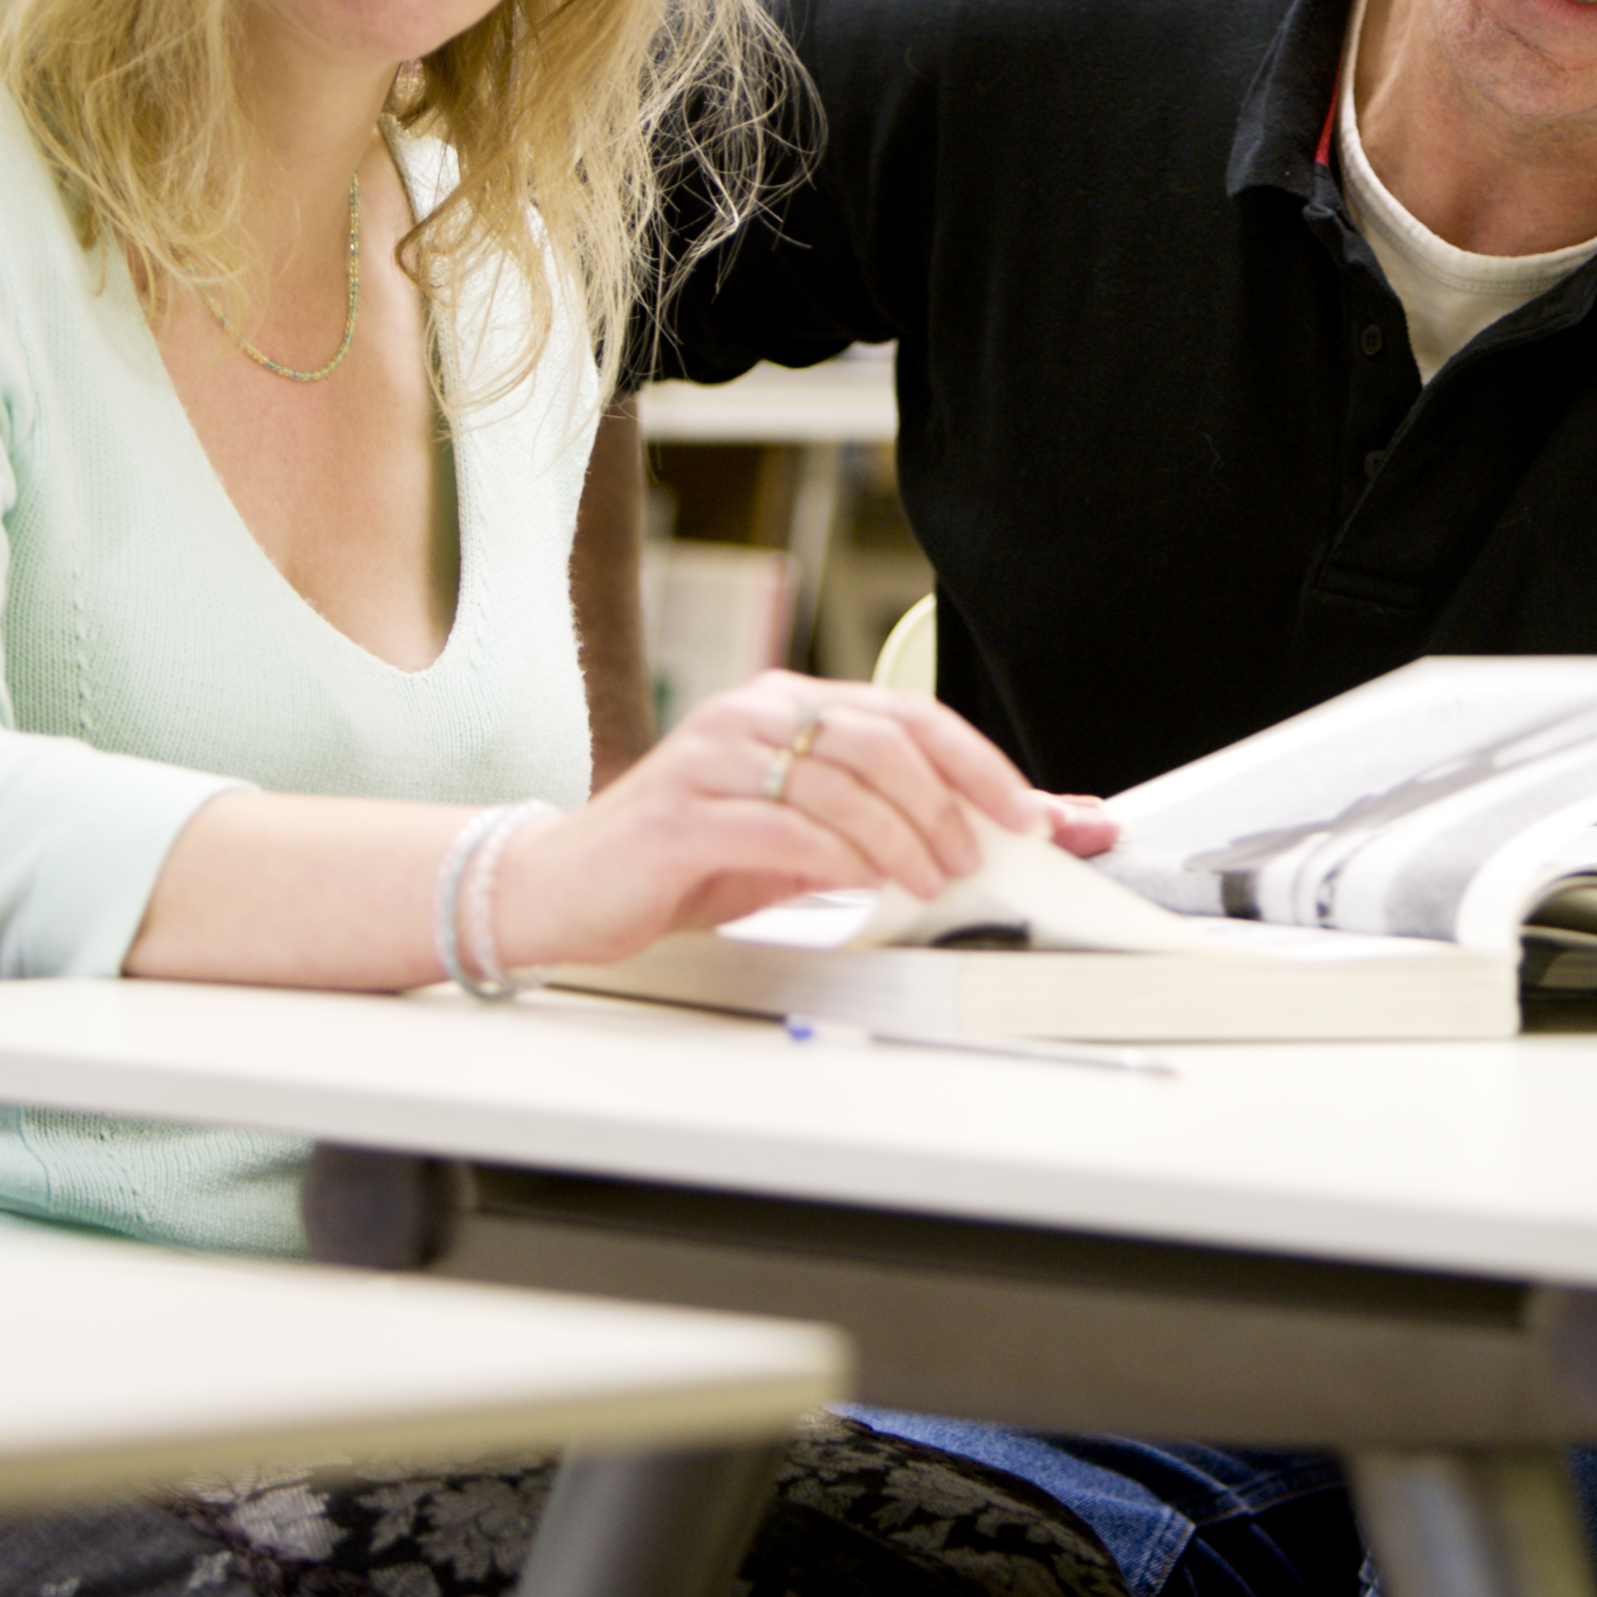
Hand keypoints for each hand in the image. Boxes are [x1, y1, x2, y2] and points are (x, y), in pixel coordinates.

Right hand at [496, 669, 1111, 969]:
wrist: (565, 890)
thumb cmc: (688, 861)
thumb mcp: (800, 841)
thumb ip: (882, 831)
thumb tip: (985, 840)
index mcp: (787, 706)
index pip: (906, 715)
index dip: (978, 763)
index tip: (1031, 813)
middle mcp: (752, 715)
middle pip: (882, 741)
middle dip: (948, 804)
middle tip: (978, 858)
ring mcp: (713, 758)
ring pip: (840, 783)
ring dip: (902, 836)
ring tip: (931, 879)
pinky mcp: (681, 814)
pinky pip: (780, 826)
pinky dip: (837, 856)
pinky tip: (864, 881)